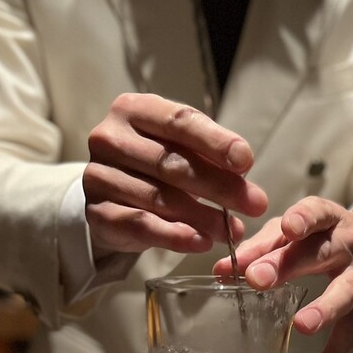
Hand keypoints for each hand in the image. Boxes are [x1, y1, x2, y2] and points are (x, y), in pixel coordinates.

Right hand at [84, 93, 267, 261]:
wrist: (110, 195)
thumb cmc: (153, 164)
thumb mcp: (178, 147)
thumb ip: (206, 152)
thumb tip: (242, 169)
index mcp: (133, 110)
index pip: (178, 122)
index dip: (215, 142)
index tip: (246, 162)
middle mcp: (109, 139)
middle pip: (171, 163)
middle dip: (219, 186)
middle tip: (255, 204)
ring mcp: (98, 176)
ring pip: (159, 198)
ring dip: (203, 217)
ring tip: (232, 230)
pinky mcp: (97, 213)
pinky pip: (141, 225)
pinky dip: (174, 236)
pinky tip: (200, 242)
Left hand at [213, 196, 352, 352]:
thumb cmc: (325, 235)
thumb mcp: (298, 230)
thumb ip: (261, 246)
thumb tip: (222, 269)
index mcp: (329, 219)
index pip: (318, 212)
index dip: (304, 218)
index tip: (288, 228)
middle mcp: (350, 244)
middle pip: (322, 253)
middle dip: (290, 265)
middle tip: (258, 279)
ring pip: (346, 293)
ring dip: (324, 309)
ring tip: (301, 325)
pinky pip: (352, 333)